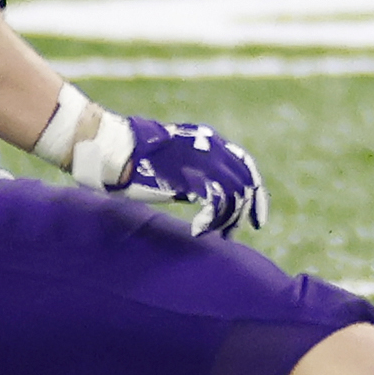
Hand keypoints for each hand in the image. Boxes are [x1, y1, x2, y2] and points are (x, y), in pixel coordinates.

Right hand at [110, 115, 267, 238]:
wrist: (118, 151)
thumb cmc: (139, 156)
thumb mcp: (176, 157)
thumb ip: (196, 169)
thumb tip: (208, 193)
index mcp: (210, 141)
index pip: (245, 165)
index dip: (255, 190)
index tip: (255, 212)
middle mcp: (211, 150)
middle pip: (245, 182)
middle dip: (249, 208)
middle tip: (245, 229)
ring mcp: (202, 164)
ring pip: (234, 196)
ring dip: (229, 218)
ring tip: (220, 233)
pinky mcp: (190, 180)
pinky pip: (215, 204)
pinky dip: (212, 221)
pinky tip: (200, 230)